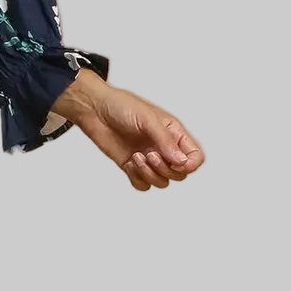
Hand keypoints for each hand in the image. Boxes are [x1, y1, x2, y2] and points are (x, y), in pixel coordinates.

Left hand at [57, 72, 204, 190]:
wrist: (95, 110)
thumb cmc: (121, 106)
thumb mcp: (147, 119)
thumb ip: (165, 141)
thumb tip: (181, 162)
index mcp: (174, 134)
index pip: (195, 157)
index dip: (189, 165)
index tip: (175, 162)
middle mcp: (164, 148)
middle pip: (179, 174)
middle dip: (165, 170)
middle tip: (150, 155)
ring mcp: (148, 159)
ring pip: (162, 182)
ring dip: (150, 174)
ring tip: (136, 158)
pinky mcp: (132, 166)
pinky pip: (142, 185)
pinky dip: (137, 178)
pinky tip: (129, 163)